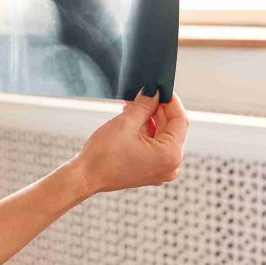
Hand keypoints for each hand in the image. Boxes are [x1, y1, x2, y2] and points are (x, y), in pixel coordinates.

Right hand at [73, 90, 188, 194]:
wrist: (85, 177)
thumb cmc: (103, 155)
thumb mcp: (125, 123)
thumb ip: (144, 105)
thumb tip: (153, 91)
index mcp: (170, 155)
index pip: (180, 121)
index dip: (171, 101)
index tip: (161, 87)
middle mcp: (171, 166)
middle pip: (171, 129)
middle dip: (157, 110)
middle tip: (143, 94)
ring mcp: (160, 170)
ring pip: (161, 137)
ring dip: (149, 120)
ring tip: (133, 106)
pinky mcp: (150, 171)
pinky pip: (154, 147)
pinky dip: (145, 133)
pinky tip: (132, 120)